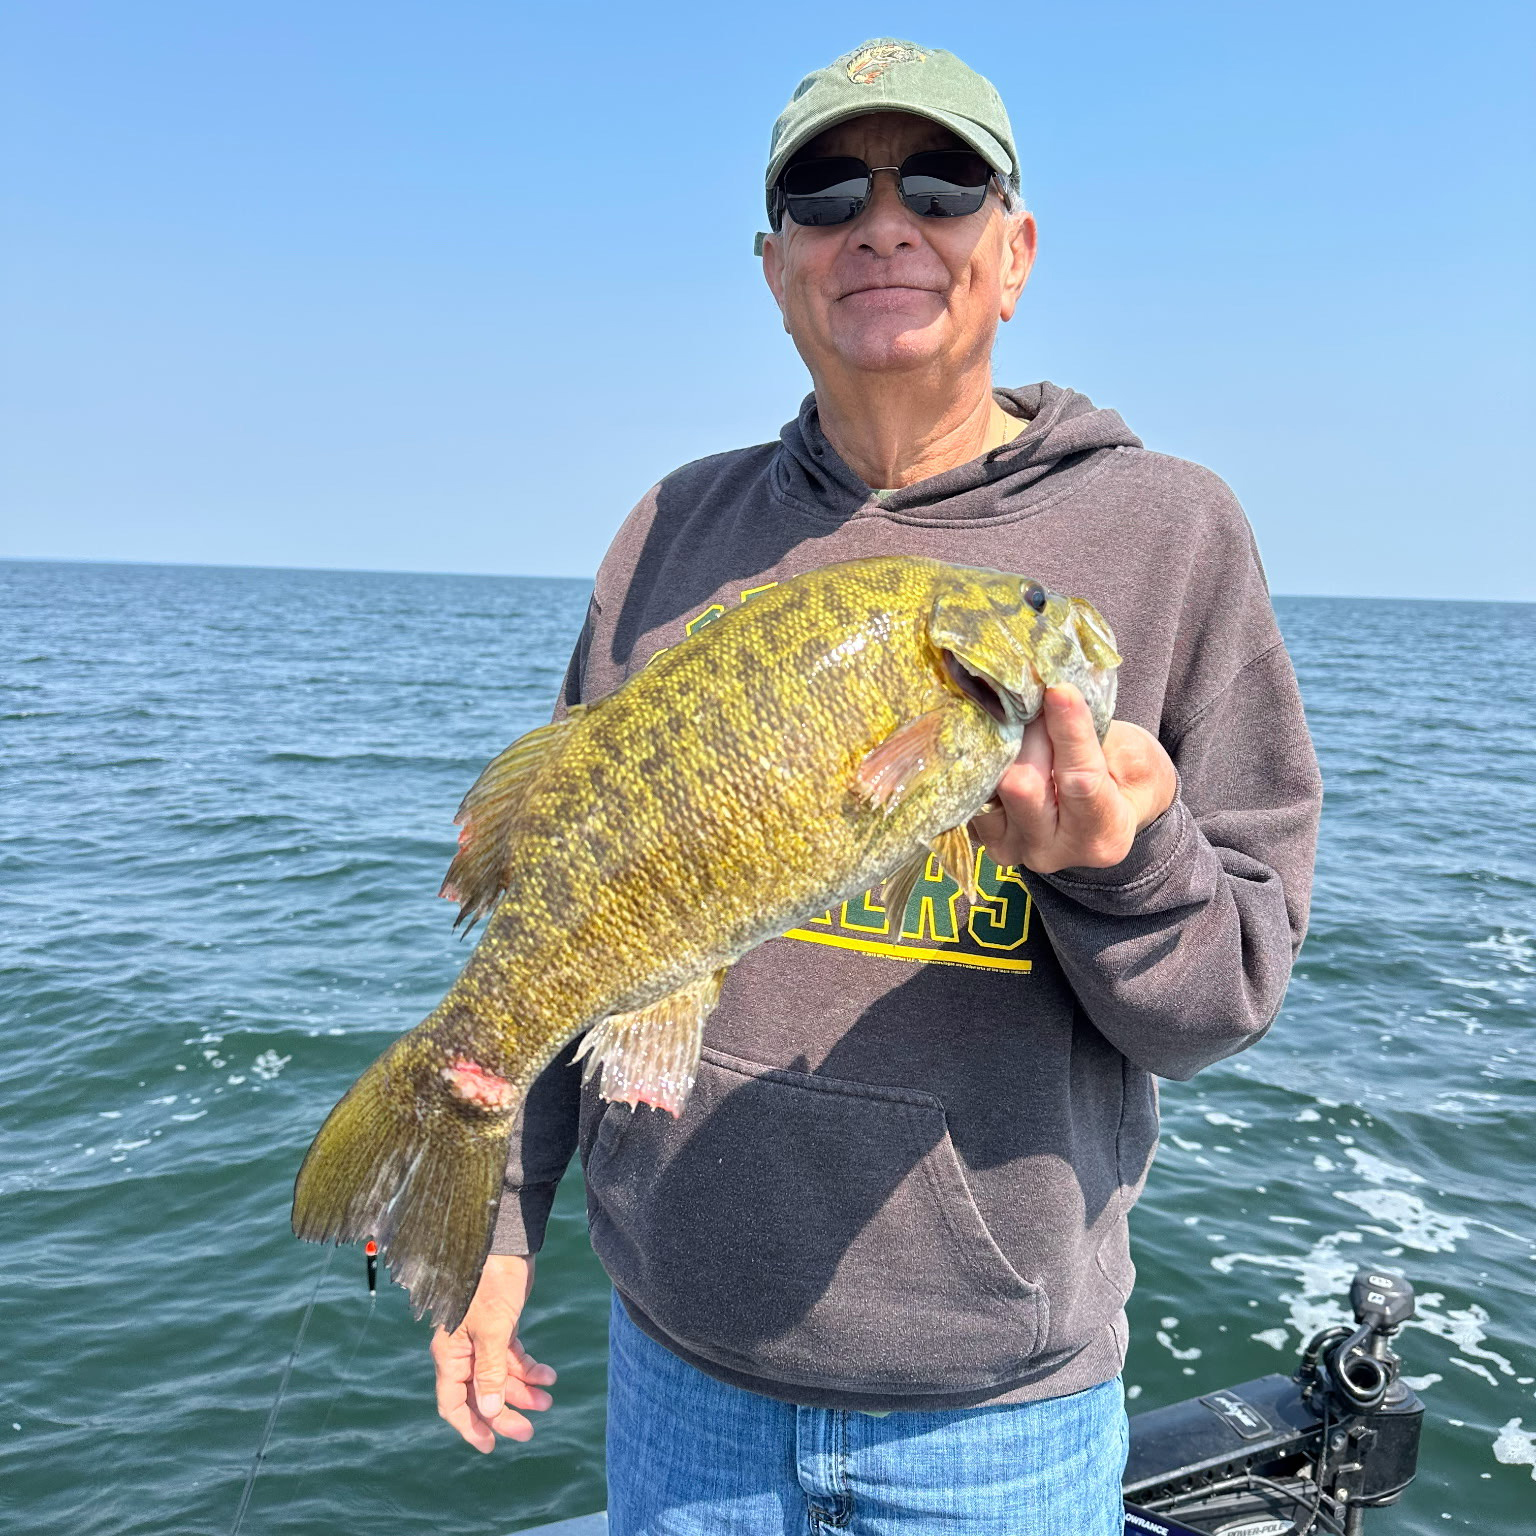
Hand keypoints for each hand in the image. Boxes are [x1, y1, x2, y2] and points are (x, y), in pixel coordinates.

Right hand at [429, 1254, 556, 1452]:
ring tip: (548, 1400)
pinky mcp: (502, 1328)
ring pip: (501, 1378)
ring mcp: (484, 1340)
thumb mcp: (491, 1331)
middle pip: (482, 1395)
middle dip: (504, 1413)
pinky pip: (514, 1358)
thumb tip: (489, 1412)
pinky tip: (549, 1375)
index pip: (453, 1403)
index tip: (490, 1446)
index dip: (470, 1427)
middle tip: (528, 1432)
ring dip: (523, 1391)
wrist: (507, 1247)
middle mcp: (464, 1352)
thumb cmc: (489, 1285)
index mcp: (450, 1355)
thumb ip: (490, 1372)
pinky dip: (530, 1368)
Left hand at [970, 685, 1176, 874]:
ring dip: (998, 743)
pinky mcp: (979, 836)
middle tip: (1034, 696)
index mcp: (1103, 835)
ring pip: (988, 786)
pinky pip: (970, 790)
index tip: (1058, 690)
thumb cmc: (1127, 777)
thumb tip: (1051, 693)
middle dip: (1028, 732)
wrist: (1102, 812)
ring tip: (1013, 712)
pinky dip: (978, 757)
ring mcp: (1009, 847)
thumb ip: (1093, 734)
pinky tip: (989, 731)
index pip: (1080, 781)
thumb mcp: (1132, 754)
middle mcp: (1051, 851)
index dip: (1068, 731)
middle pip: (1021, 786)